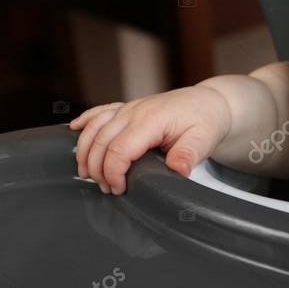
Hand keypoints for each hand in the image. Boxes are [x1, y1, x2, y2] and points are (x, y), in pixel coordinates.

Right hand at [68, 86, 231, 194]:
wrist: (211, 103)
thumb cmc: (207, 120)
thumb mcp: (205, 139)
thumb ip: (189, 154)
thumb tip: (179, 170)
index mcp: (152, 120)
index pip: (119, 149)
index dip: (113, 173)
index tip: (119, 189)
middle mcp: (135, 111)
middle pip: (101, 141)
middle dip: (97, 169)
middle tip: (107, 188)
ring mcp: (130, 107)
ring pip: (94, 127)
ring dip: (85, 151)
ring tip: (88, 174)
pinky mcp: (128, 107)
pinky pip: (100, 111)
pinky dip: (85, 121)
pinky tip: (74, 130)